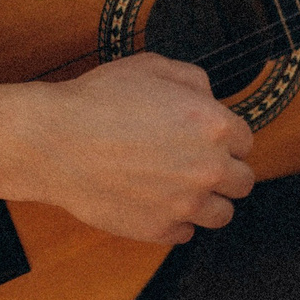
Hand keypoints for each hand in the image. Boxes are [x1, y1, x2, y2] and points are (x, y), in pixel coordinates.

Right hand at [7, 53, 255, 243]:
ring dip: (207, 201)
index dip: (225, 139)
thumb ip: (192, 79)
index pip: (246, 141)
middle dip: (224, 172)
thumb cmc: (96, 101)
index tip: (208, 140)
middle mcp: (208, 167)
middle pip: (242, 181)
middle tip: (197, 165)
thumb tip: (209, 97)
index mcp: (213, 125)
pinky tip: (156, 202)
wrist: (54, 142)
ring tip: (182, 189)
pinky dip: (175, 221)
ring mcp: (185, 203)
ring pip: (222, 214)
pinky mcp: (160, 229)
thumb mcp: (150, 66)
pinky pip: (185, 233)